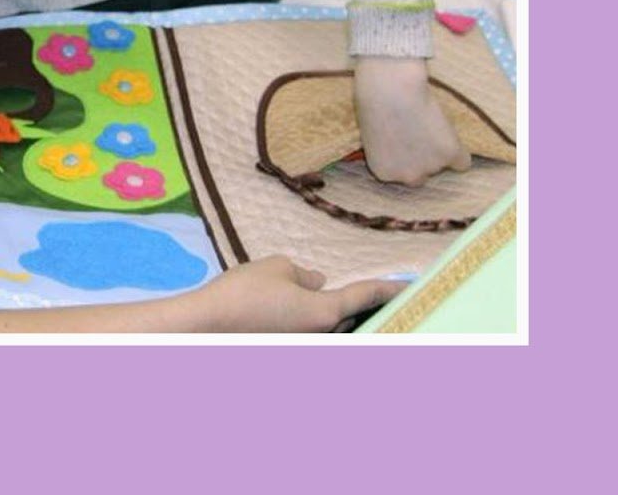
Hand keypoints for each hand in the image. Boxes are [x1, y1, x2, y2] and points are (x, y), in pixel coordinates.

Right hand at [189, 256, 406, 331]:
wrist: (207, 324)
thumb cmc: (244, 291)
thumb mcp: (277, 268)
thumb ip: (304, 274)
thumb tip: (316, 282)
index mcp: (325, 311)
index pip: (365, 295)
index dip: (389, 287)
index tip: (410, 285)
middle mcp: (320, 334)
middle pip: (351, 318)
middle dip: (364, 305)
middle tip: (380, 291)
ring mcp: (303, 345)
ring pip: (331, 328)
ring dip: (339, 315)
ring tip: (347, 302)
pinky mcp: (286, 348)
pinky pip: (311, 333)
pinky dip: (316, 321)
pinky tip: (306, 309)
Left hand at [354, 57, 470, 185]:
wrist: (391, 89)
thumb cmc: (375, 101)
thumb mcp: (373, 133)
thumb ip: (389, 149)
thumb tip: (403, 148)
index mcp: (383, 172)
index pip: (401, 175)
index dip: (405, 157)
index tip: (405, 141)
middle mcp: (407, 176)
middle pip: (421, 177)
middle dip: (422, 160)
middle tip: (421, 135)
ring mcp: (430, 167)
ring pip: (443, 165)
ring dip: (439, 149)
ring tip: (428, 122)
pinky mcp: (450, 154)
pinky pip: (463, 162)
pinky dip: (460, 151)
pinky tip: (451, 135)